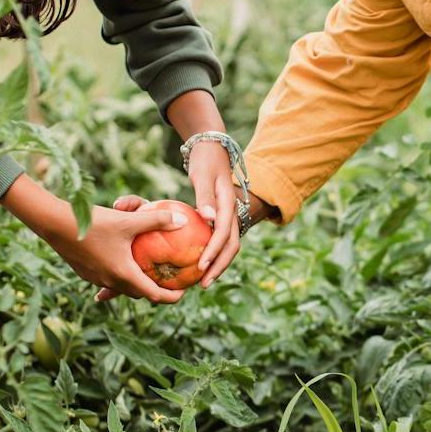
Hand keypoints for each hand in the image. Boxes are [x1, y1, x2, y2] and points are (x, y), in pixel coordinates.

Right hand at [1, 176, 187, 302]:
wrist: (55, 224)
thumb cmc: (94, 223)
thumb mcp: (128, 220)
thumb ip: (157, 220)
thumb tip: (182, 220)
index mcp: (124, 274)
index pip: (154, 295)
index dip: (172, 296)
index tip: (184, 291)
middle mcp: (110, 281)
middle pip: (139, 294)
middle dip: (156, 291)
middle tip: (169, 280)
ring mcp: (96, 279)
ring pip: (122, 287)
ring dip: (137, 283)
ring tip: (148, 272)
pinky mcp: (85, 272)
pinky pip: (108, 280)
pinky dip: (120, 276)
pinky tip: (121, 263)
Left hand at [184, 139, 241, 288]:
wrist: (212, 148)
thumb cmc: (204, 160)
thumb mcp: (203, 175)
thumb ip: (205, 196)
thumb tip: (208, 219)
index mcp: (228, 205)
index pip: (224, 234)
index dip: (214, 252)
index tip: (201, 267)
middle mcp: (232, 213)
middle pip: (231, 246)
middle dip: (219, 266)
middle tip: (203, 283)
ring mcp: (229, 217)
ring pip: (228, 246)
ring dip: (218, 264)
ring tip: (203, 280)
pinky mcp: (222, 218)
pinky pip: (220, 241)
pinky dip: (213, 255)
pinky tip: (198, 264)